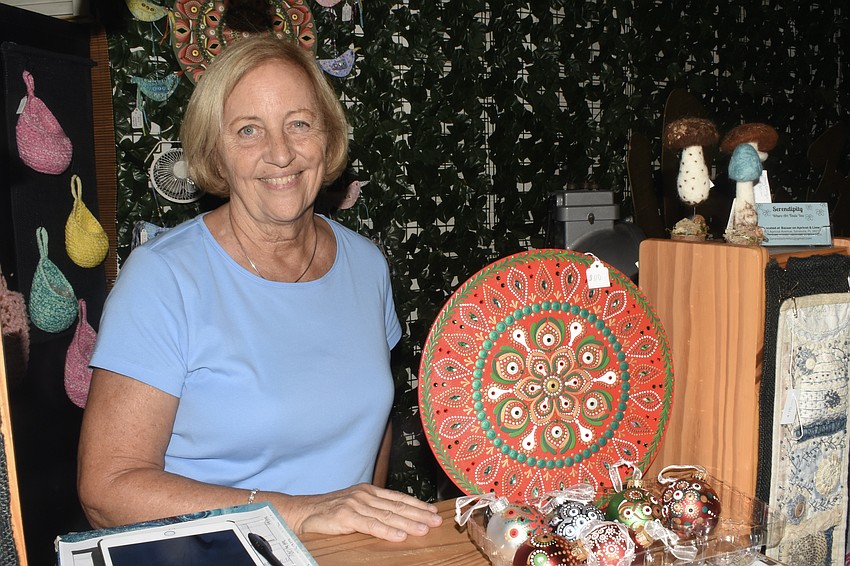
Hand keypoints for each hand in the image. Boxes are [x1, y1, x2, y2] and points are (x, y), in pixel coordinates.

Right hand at [284, 483, 442, 541]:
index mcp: (369, 491)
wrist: (304, 512)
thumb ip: (374, 509)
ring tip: (424, 529)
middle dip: (419, 514)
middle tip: (436, 521)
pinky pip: (371, 525)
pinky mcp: (347, 516)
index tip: (433, 512)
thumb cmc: (330, 511)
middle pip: (397, 506)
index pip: (398, 498)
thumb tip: (397, 518)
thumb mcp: (355, 505)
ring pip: (388, 516)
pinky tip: (400, 536)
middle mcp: (365, 495)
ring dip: (408, 523)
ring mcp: (356, 504)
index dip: (417, 505)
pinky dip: (387, 531)